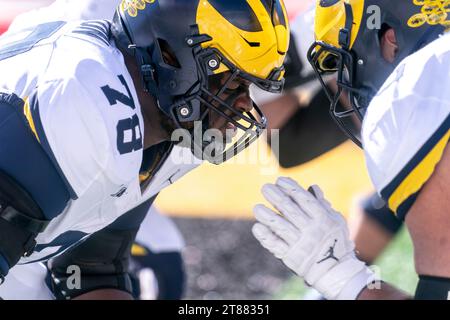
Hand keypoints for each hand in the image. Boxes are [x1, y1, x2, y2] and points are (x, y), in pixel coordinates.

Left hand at [252, 177, 376, 299]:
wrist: (335, 271)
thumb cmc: (335, 241)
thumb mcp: (335, 221)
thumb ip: (322, 204)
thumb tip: (312, 187)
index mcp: (323, 219)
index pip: (304, 200)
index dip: (291, 189)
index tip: (280, 181)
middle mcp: (311, 231)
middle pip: (290, 210)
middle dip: (276, 197)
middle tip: (265, 188)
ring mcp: (300, 244)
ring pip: (280, 227)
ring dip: (267, 216)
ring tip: (257, 208)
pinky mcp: (291, 257)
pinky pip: (275, 245)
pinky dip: (265, 236)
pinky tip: (257, 227)